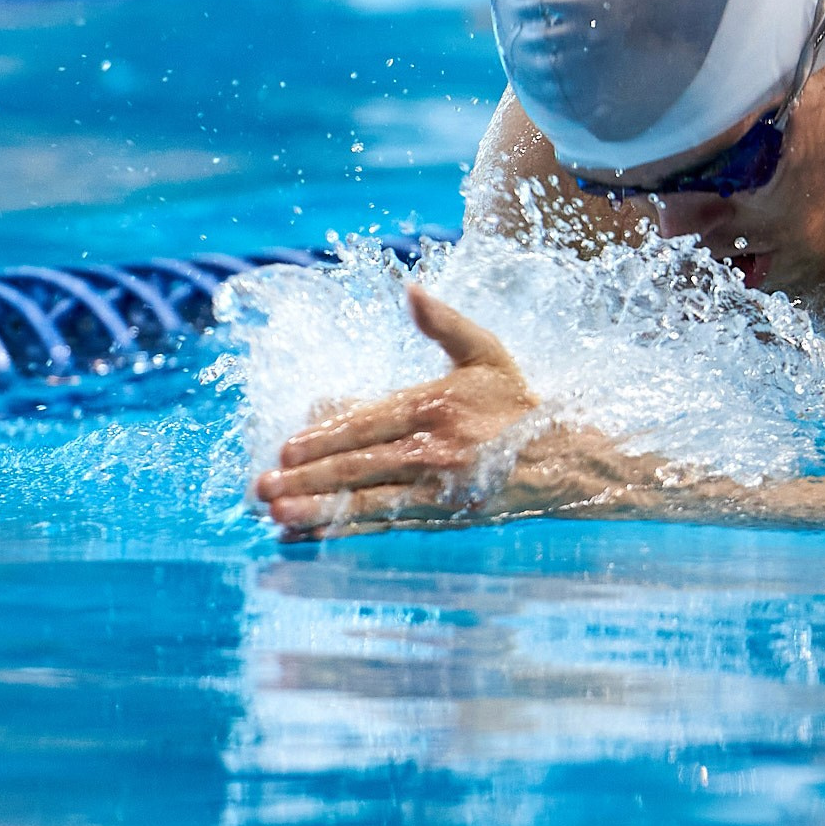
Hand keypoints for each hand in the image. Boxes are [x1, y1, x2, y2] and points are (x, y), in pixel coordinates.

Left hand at [254, 284, 537, 539]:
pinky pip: (382, 524)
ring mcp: (434, 488)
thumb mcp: (486, 353)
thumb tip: (410, 289)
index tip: (287, 448)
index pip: (369, 423)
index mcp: (436, 405)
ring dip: (317, 510)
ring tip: (276, 516)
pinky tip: (305, 536)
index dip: (326, 437)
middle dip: (307, 478)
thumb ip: (445, 323)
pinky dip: (341, 531)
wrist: (561, 460)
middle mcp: (432, 450)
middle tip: (263, 486)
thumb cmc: (514, 404)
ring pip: (366, 500)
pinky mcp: (438, 516)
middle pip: (359, 466)